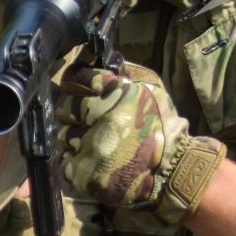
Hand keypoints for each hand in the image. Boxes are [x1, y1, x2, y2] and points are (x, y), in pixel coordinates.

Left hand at [53, 60, 188, 210]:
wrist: (172, 171)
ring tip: (91, 141)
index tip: (75, 84)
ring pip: (62, 135)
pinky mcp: (85, 173)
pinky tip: (92, 160)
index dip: (76, 81)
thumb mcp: (152, 92)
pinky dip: (75, 160)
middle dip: (70, 111)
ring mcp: (93, 147)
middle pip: (65, 107)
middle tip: (81, 117)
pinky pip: (66, 161)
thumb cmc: (163, 129)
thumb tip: (95, 62)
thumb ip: (123, 79)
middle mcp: (104, 119)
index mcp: (120, 95)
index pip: (81, 78)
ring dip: (72, 137)